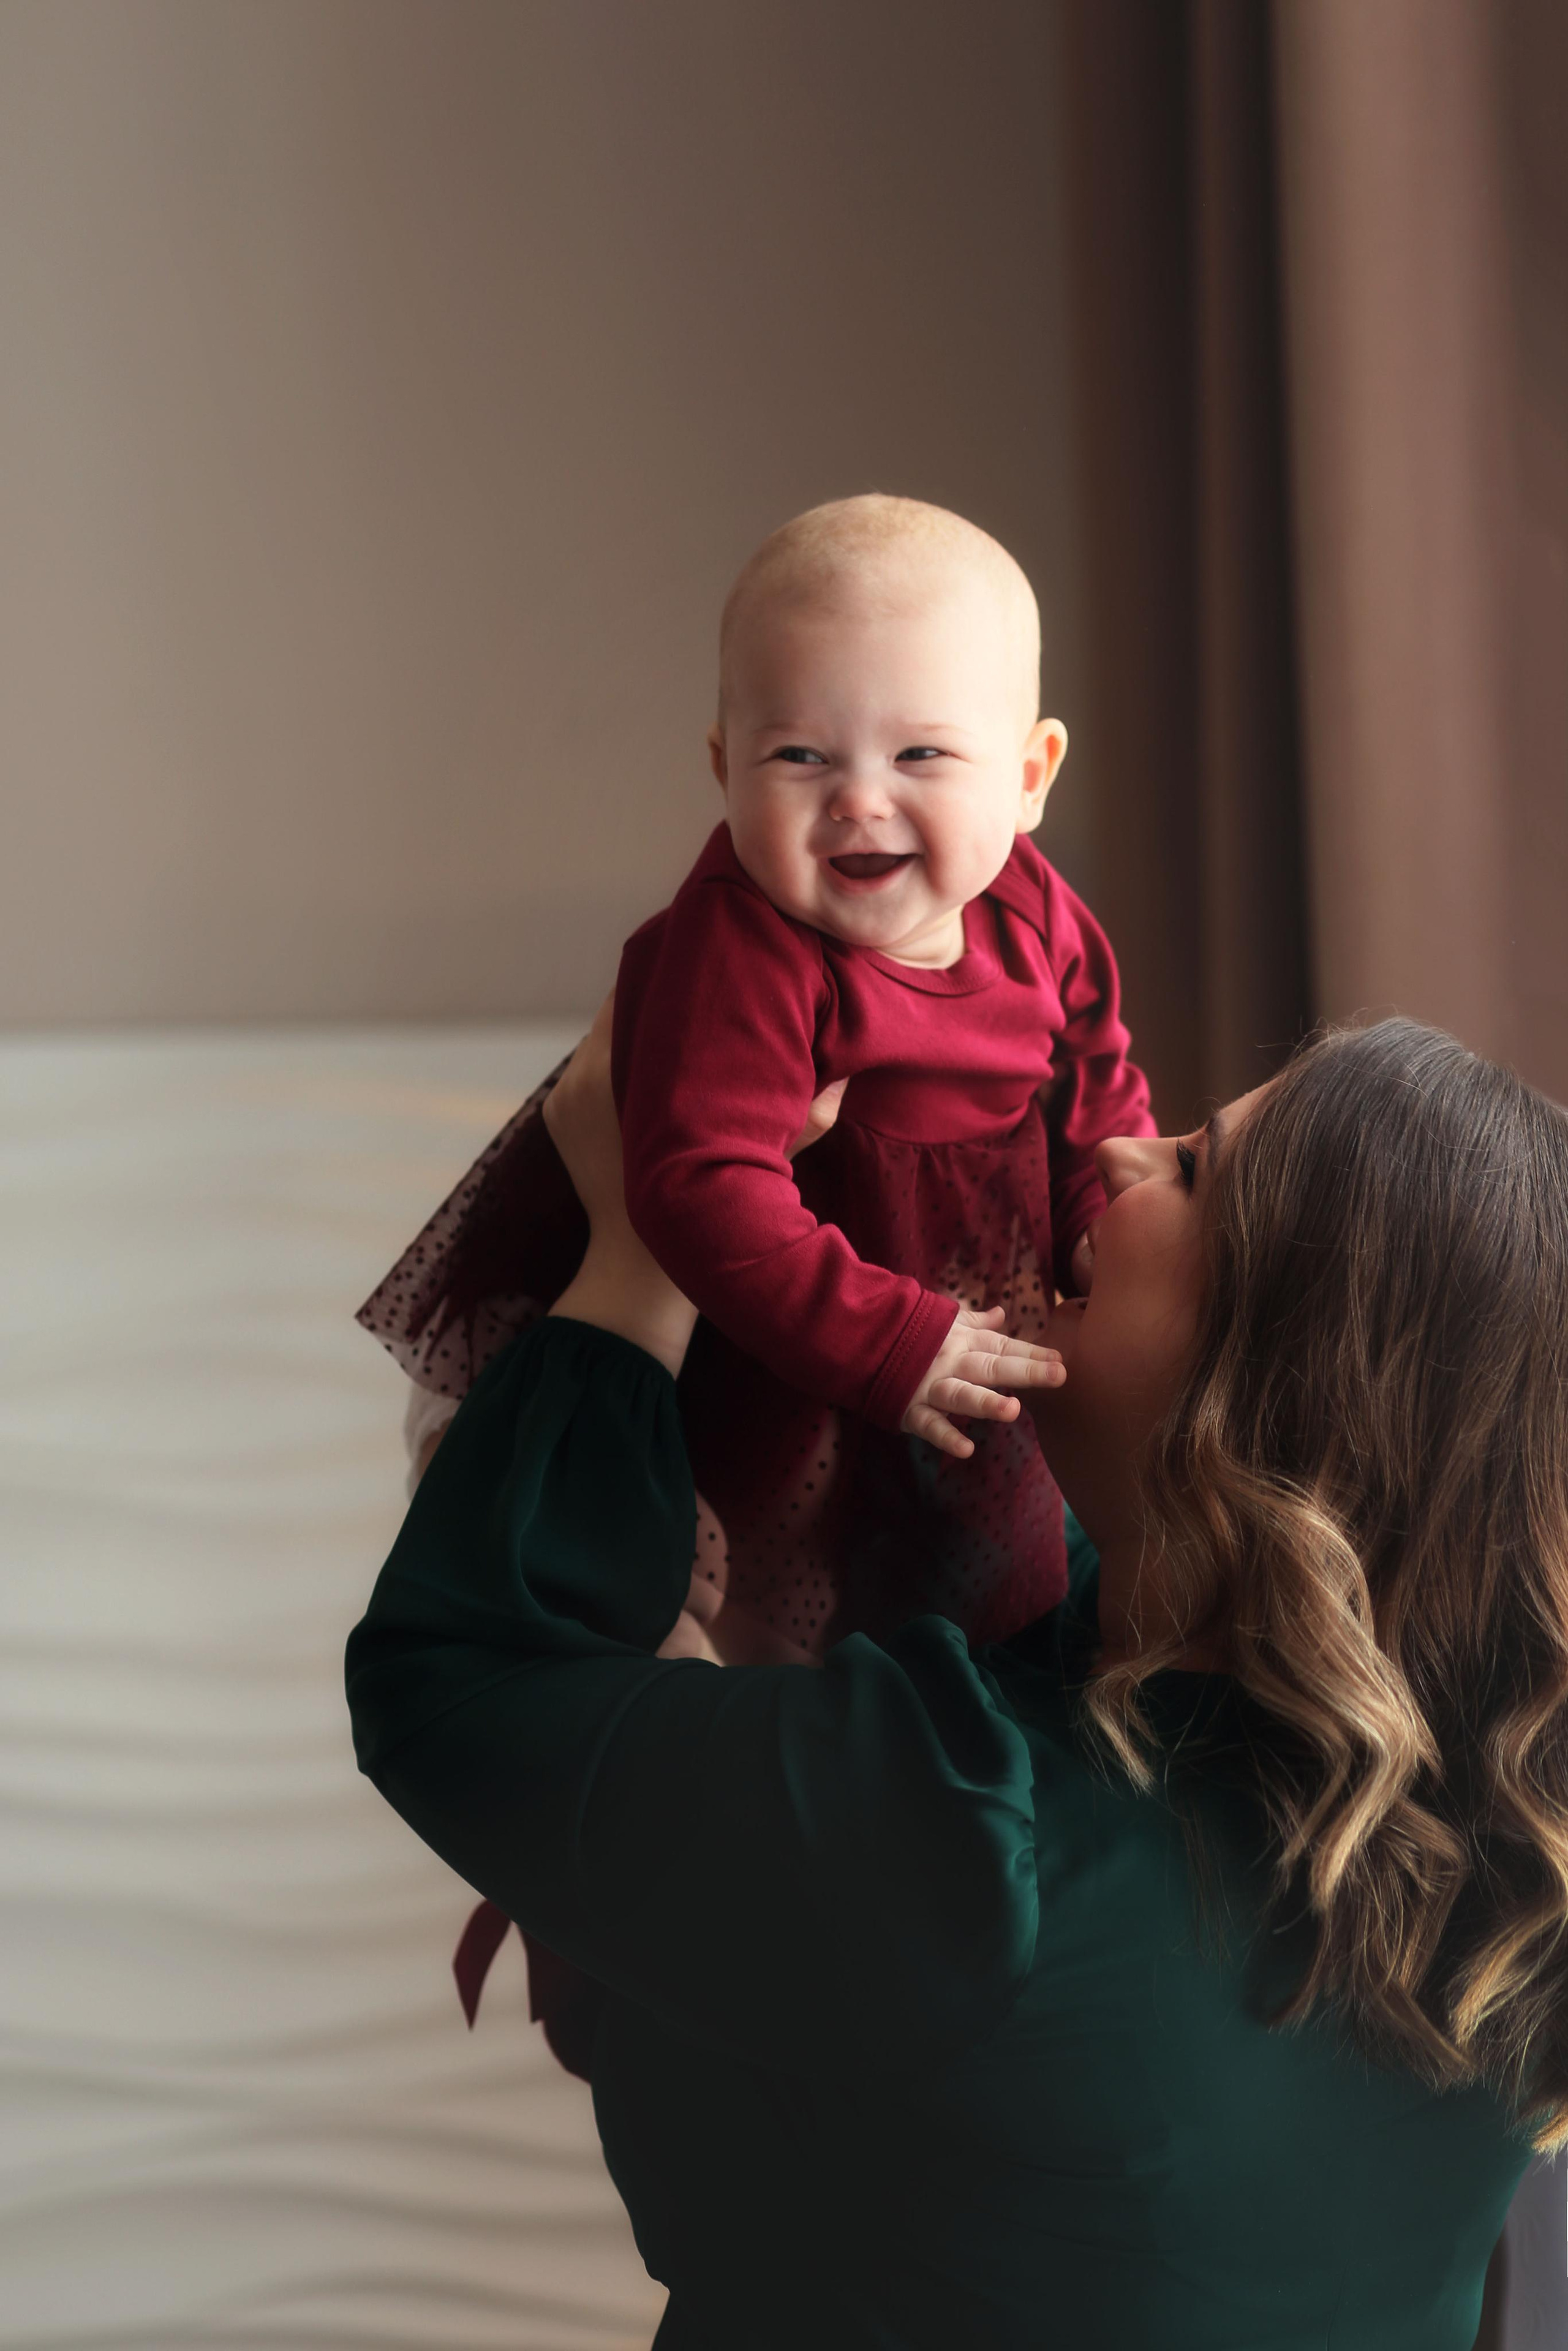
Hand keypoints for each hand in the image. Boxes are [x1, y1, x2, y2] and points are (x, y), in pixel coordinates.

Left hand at [544, 1001, 848, 1378]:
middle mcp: (579, 1078)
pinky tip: (665, 1060)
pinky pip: (594, 1067)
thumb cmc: (702, 1219)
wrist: (633, 1282)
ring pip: (609, 1037)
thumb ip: (805, 1117)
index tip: (717, 960)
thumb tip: (845, 1075)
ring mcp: (562, 1098)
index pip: (642, 993)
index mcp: (616, 1077)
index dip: (682, 972)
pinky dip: (625, 1059)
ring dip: (647, 1028)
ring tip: (693, 1016)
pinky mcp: (558, 1115)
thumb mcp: (761, 1165)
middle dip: (666, 997)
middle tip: (712, 979)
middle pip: (623, 1010)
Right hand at [901, 1306, 1065, 1459]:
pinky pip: (929, 1425)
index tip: (1061, 1361)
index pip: (1004, 1347)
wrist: (858, 1339)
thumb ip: (975, 1322)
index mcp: (962, 1341)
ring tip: (1012, 1411)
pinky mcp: (909, 1409)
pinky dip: (945, 1436)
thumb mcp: (943, 1321)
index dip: (1032, 1354)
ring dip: (985, 1403)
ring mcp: (930, 1387)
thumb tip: (1002, 1313)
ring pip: (960, 1395)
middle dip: (1024, 1372)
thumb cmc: (909, 1333)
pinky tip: (966, 1448)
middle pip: (990, 1367)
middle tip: (1058, 1375)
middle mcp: (951, 1363)